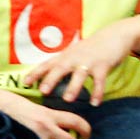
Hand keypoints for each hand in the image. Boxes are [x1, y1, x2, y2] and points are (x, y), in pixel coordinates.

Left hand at [22, 20, 139, 105]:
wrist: (114, 35)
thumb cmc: (92, 47)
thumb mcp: (74, 52)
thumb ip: (63, 62)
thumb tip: (49, 77)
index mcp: (66, 56)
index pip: (48, 64)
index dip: (36, 73)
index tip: (25, 83)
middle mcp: (75, 58)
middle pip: (61, 68)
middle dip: (51, 79)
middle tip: (43, 91)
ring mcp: (89, 61)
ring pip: (79, 74)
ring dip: (73, 86)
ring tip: (68, 99)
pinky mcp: (103, 65)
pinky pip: (99, 81)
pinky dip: (97, 92)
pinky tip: (95, 103)